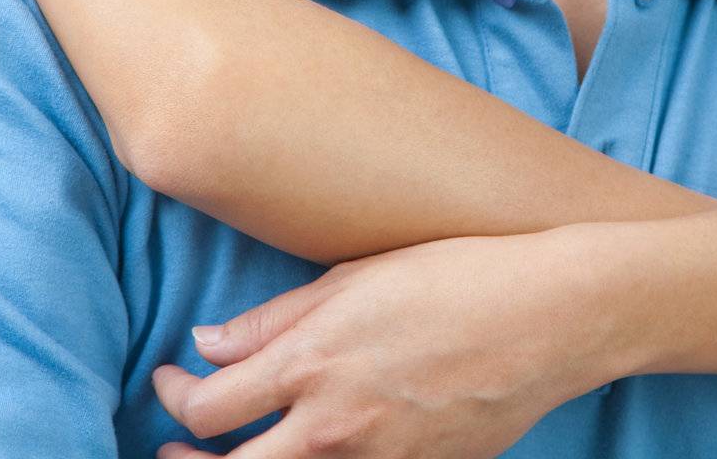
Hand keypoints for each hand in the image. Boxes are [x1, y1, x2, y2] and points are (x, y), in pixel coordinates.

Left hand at [153, 229, 607, 456]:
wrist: (548, 318)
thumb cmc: (455, 276)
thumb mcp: (355, 278)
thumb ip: (274, 320)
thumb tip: (208, 344)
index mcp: (312, 365)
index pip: (207, 406)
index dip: (171, 396)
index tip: (167, 378)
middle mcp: (333, 429)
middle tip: (170, 444)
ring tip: (225, 458)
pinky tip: (310, 456)